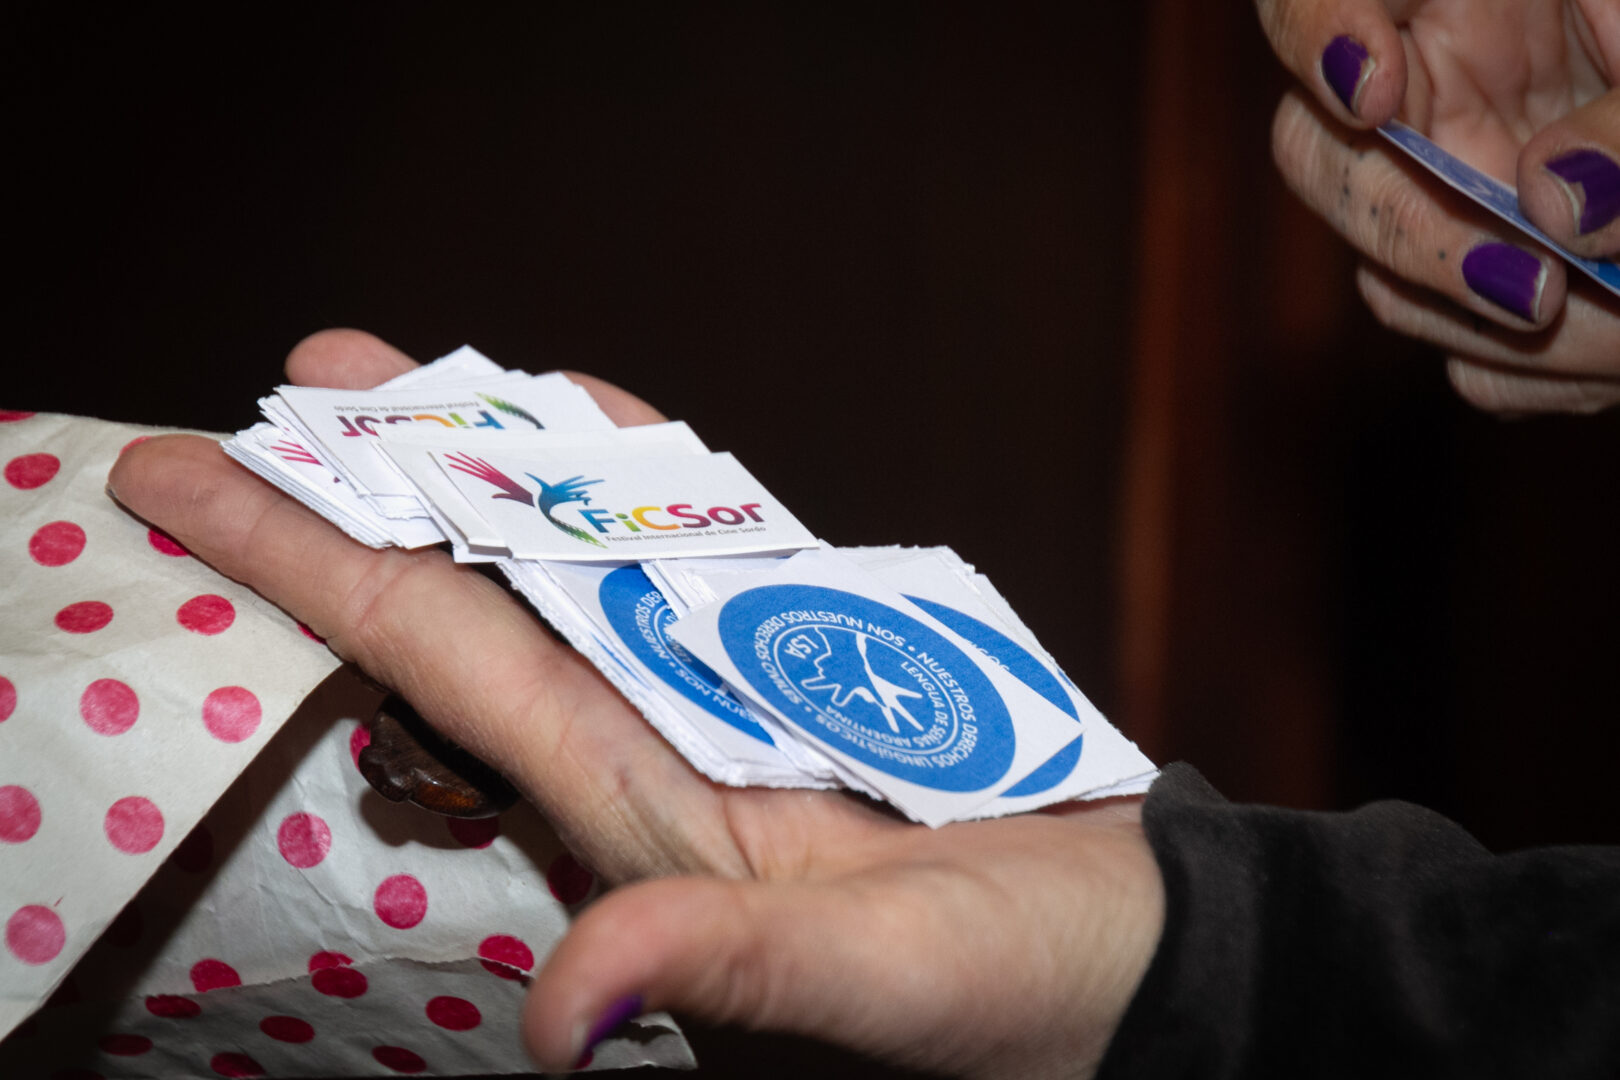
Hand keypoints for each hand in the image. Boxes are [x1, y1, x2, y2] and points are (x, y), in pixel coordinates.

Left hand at [107, 329, 1163, 1077]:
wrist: (1129, 956)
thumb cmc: (1018, 991)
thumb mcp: (873, 982)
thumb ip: (723, 962)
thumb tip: (559, 1014)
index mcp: (640, 808)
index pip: (440, 663)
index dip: (308, 567)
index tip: (188, 484)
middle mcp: (658, 742)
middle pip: (487, 589)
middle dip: (380, 486)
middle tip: (298, 375)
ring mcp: (734, 692)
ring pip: (588, 553)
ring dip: (502, 460)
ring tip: (410, 375)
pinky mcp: (818, 662)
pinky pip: (708, 549)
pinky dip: (648, 475)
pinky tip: (593, 418)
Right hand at [1258, 0, 1619, 412]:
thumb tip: (1554, 205)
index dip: (1315, 39)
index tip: (1373, 96)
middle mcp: (1432, 99)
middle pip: (1320, 162)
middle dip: (1411, 236)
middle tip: (1530, 289)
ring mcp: (1451, 201)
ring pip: (1387, 283)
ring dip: (1502, 330)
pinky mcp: (1489, 295)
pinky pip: (1465, 356)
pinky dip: (1543, 372)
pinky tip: (1618, 353)